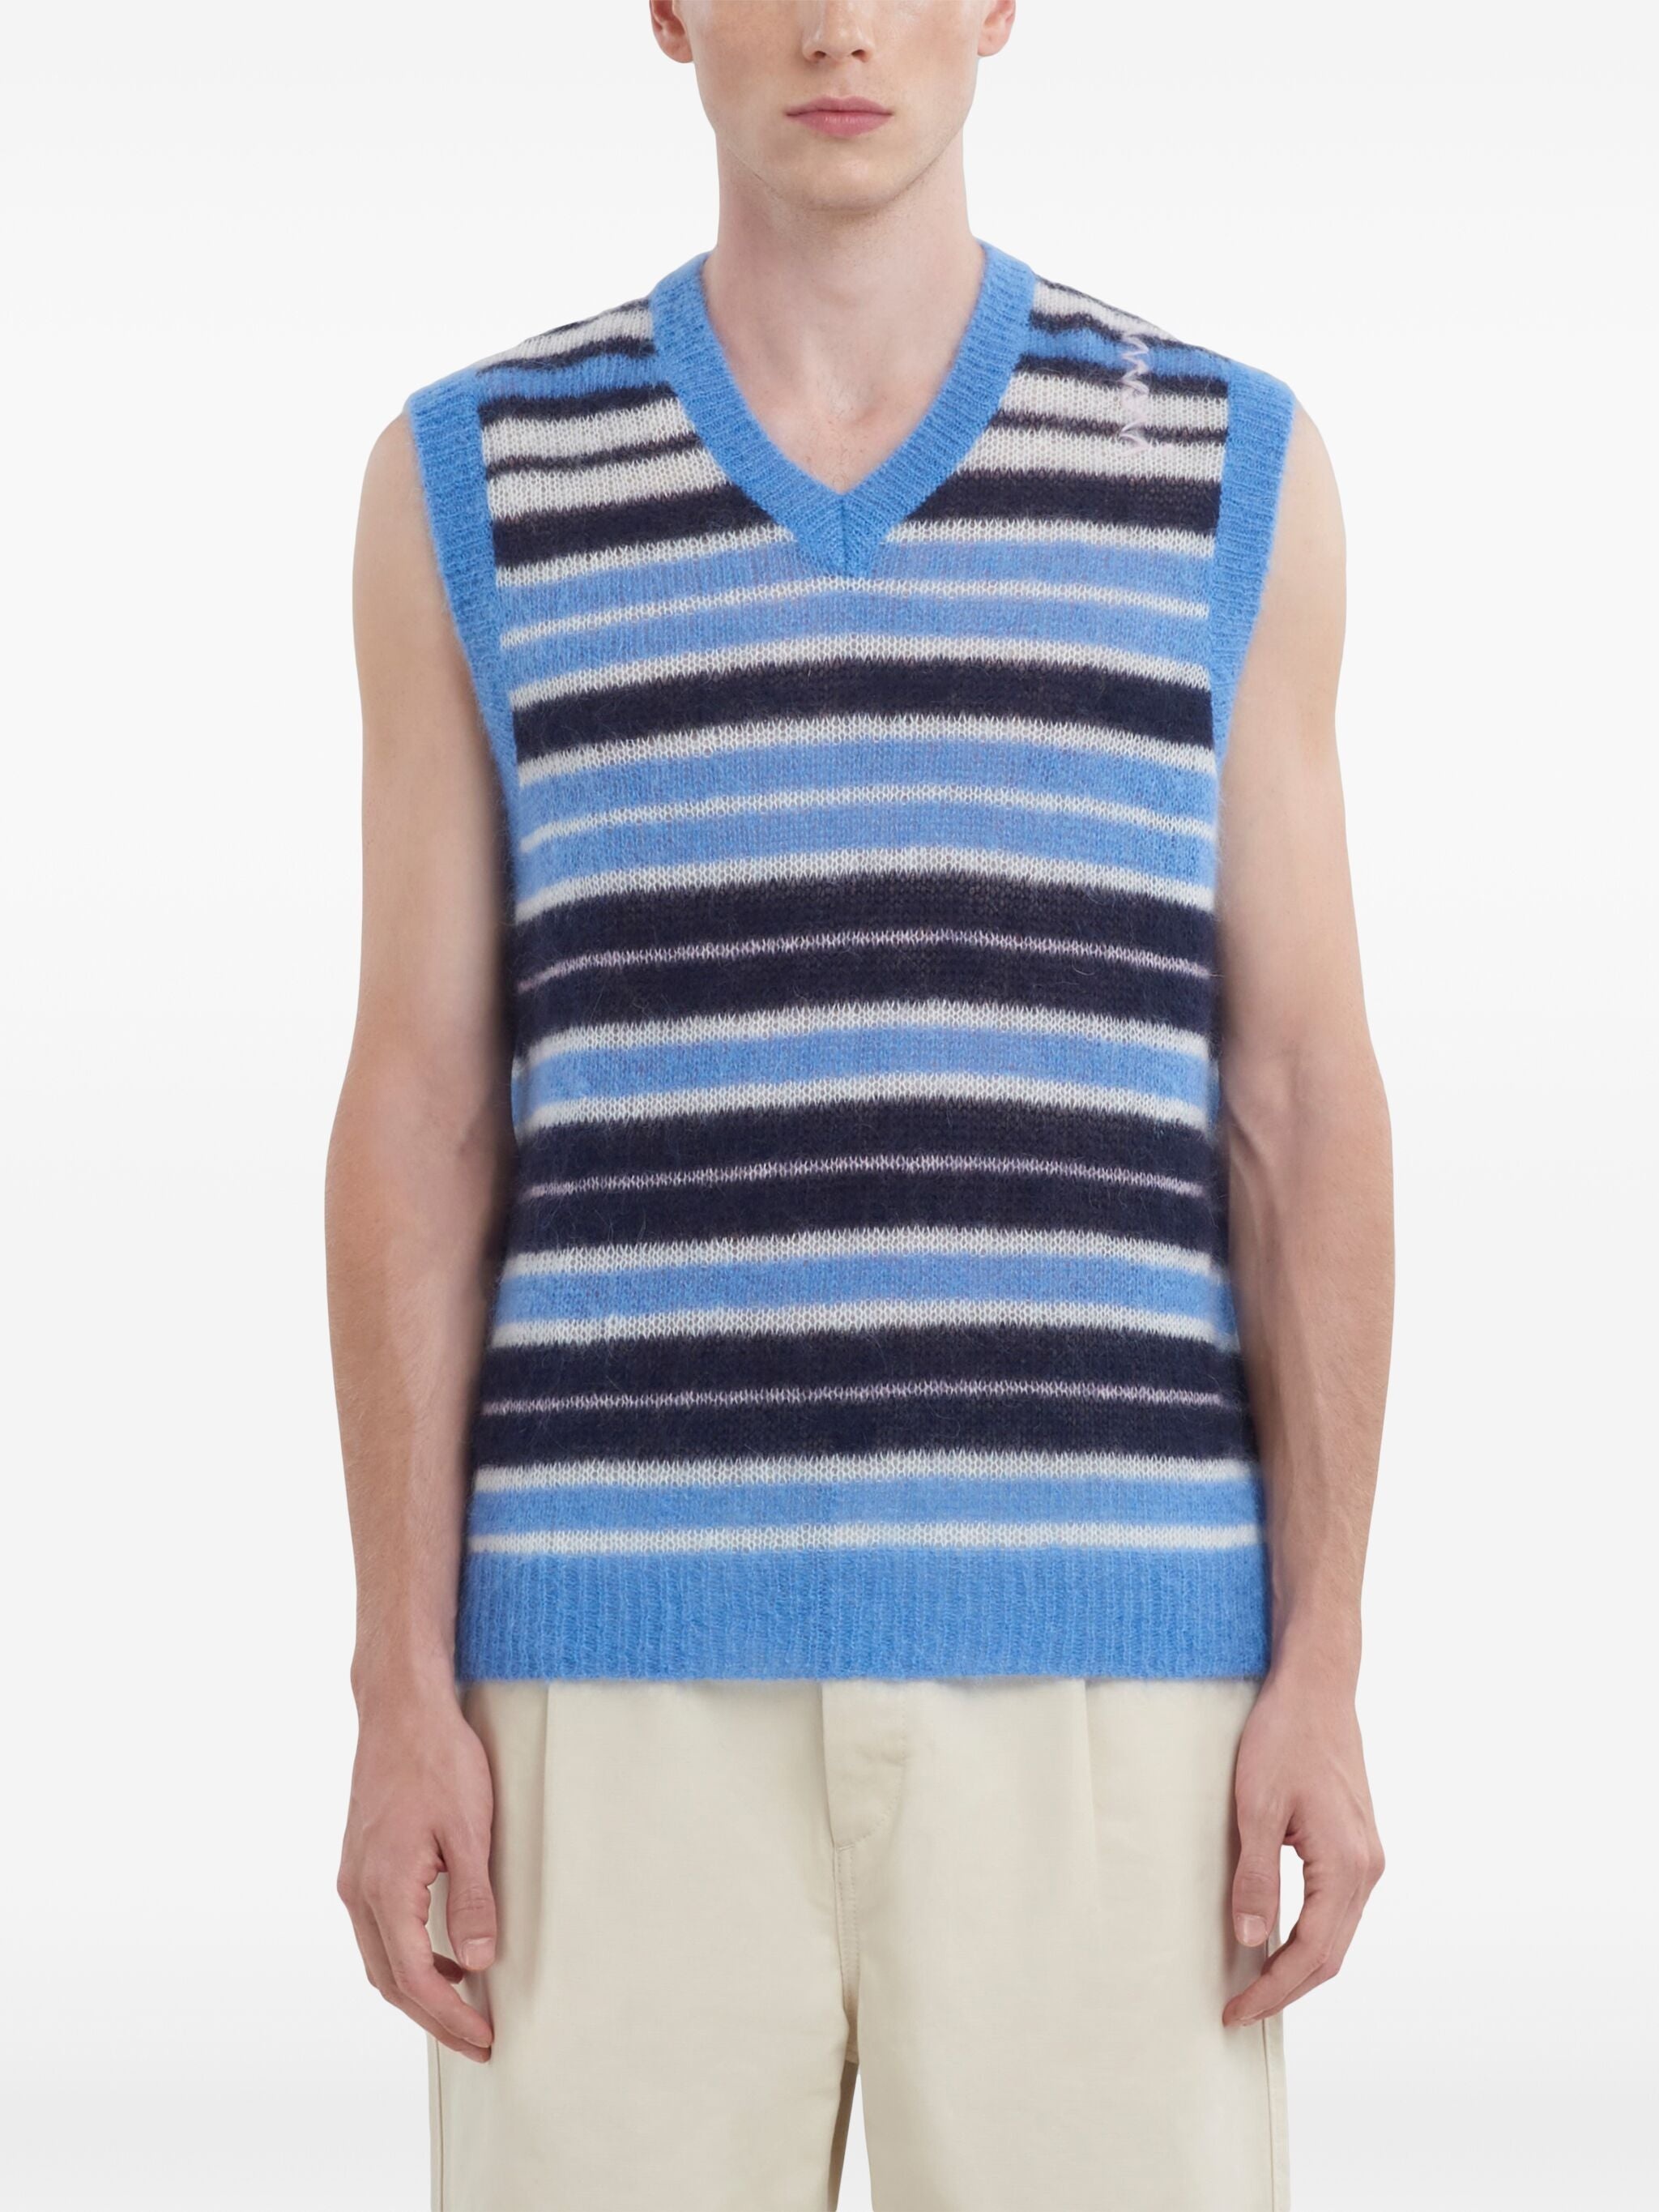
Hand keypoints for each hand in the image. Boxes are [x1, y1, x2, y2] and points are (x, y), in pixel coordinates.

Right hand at [337, 1683, 496, 2060]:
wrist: (400, 1708)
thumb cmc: (437, 1758)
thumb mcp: (469, 1829)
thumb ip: (472, 1900)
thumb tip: (476, 1965)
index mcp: (385, 1888)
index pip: (415, 1978)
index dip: (450, 2017)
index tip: (484, 2038)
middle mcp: (359, 1889)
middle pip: (391, 1980)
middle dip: (434, 2018)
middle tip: (477, 2040)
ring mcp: (355, 1875)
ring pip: (380, 1958)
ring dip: (418, 1989)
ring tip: (463, 2007)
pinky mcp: (361, 1861)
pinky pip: (379, 1929)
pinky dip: (408, 1955)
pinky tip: (442, 1952)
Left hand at [1224, 1658, 1383, 2026]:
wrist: (1316, 1688)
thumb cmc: (1285, 1737)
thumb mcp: (1257, 1805)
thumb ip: (1256, 1876)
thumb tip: (1250, 1940)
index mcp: (1346, 1865)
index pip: (1312, 1953)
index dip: (1274, 1990)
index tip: (1237, 2011)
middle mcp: (1367, 1868)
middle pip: (1331, 1954)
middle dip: (1285, 1988)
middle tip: (1240, 2009)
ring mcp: (1367, 1856)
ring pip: (1337, 1935)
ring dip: (1299, 1965)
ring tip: (1255, 1985)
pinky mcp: (1357, 1843)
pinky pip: (1337, 1909)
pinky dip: (1310, 1935)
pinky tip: (1279, 1938)